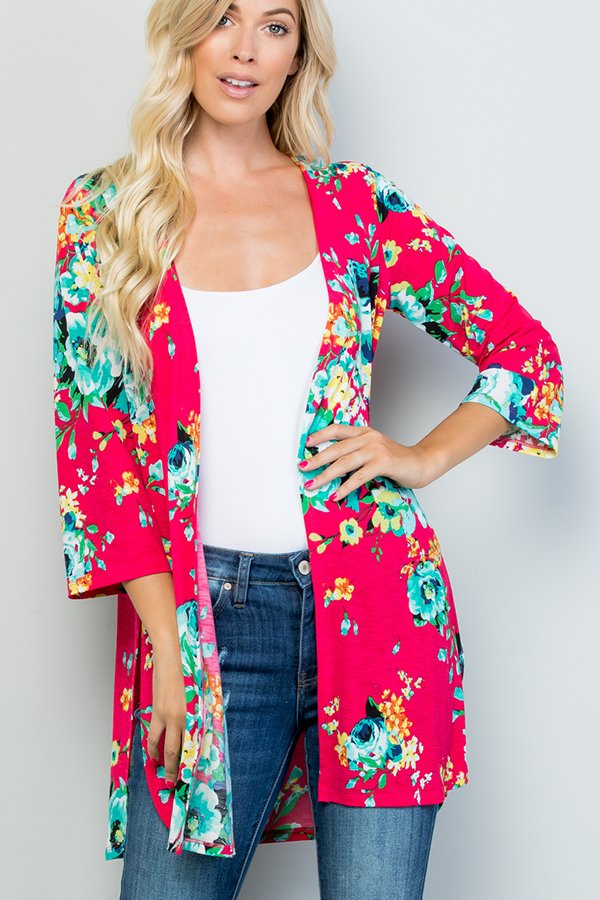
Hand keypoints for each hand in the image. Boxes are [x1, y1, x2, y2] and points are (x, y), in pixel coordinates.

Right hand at [147, 645, 186, 784]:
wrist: (170, 660)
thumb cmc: (187, 675)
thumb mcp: (197, 696)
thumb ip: (197, 714)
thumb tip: (198, 731)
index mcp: (192, 715)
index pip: (191, 745)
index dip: (188, 762)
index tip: (187, 775)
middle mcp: (179, 719)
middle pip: (174, 751)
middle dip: (172, 769)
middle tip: (170, 782)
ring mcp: (165, 715)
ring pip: (159, 744)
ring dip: (158, 758)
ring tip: (158, 768)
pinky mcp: (156, 711)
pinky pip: (153, 733)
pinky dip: (152, 744)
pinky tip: (153, 750)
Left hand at [300, 424, 433, 501]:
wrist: (422, 463)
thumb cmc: (396, 460)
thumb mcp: (374, 451)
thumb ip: (357, 452)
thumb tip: (332, 465)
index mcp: (364, 432)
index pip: (337, 430)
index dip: (320, 435)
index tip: (306, 444)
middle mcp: (369, 437)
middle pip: (337, 447)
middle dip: (317, 459)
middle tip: (302, 468)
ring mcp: (376, 449)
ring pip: (345, 462)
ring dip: (326, 475)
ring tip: (312, 484)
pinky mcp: (384, 463)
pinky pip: (359, 476)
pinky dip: (345, 487)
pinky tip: (336, 495)